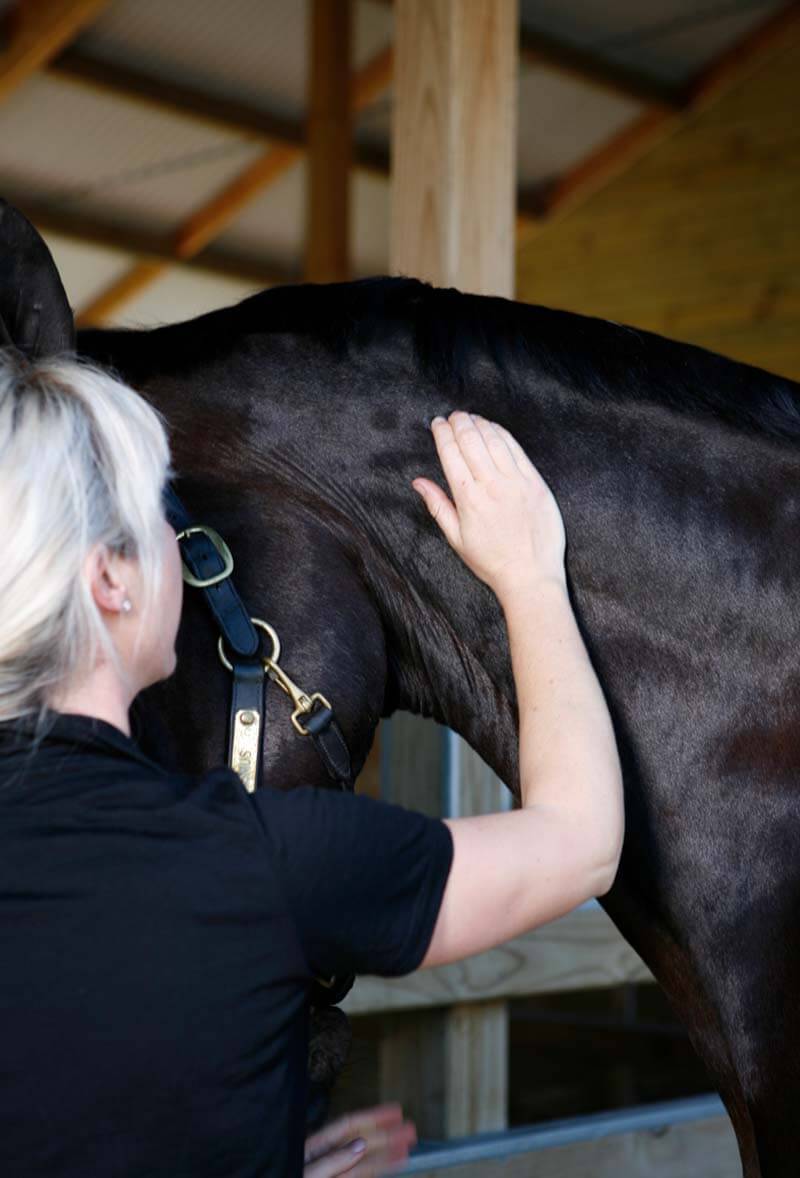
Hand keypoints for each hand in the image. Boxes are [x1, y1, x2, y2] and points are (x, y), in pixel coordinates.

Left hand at [303, 1104, 416, 1176]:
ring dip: (386, 1157)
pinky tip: (387, 1170)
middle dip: (387, 1137)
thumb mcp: (307, 1174)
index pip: (349, 1127)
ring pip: (364, 1166)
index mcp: (315, 1148)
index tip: (396, 1111)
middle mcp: (326, 1161)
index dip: (374, 1117)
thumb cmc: (284, 1176)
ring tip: (407, 1150)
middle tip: (412, 1131)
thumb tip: (361, 1143)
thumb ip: (333, 1161)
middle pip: (361, 1145)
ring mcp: (332, 1177)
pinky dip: (374, 1173)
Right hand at [412, 411, 565, 597]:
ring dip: (480, 424)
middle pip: (471, 440)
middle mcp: (491, 485)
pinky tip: (494, 429)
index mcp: (468, 499)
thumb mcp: (456, 539)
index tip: (437, 423)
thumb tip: (418, 482)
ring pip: (494, 440)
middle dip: (459, 422)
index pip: (451, 453)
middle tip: (453, 416)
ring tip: (471, 418)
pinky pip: (517, 449)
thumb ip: (437, 505)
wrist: (530, 576)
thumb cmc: (491, 562)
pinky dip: (503, 434)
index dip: (442, 433)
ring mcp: (516, 481)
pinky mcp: (535, 482)